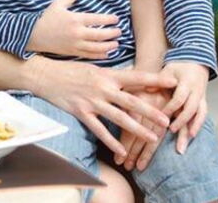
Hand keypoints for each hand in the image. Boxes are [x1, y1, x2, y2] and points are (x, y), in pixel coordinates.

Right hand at [27, 0, 121, 58]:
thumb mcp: (57, 5)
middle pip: (100, 34)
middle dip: (112, 33)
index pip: (97, 19)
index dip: (109, 19)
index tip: (116, 19)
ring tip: (116, 43)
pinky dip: (100, 55)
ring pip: (97, 47)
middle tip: (119, 31)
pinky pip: (89, 55)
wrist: (33, 35)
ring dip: (109, 46)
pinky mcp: (72, 52)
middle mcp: (77, 33)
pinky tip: (107, 54)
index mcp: (75, 19)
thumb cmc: (45, 19)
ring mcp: (75, 44)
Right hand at [28, 58, 175, 157]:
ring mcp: (92, 101)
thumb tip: (133, 75)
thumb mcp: (94, 67)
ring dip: (137, 129)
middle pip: (132, 101)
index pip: (135, 77)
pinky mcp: (80, 112)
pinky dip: (111, 140)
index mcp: (107, 74)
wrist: (44, 74)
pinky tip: (122, 150)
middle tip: (168, 121)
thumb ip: (113, 74)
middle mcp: (102, 88)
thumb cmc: (70, 69)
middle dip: (151, 112)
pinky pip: (99, 129)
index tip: (172, 83)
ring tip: (153, 138)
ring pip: (119, 117)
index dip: (154, 80)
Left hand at [159, 62, 209, 152]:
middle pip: (191, 109)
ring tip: (185, 142)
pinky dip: (197, 125)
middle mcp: (196, 92)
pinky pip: (202, 115)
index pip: (179, 98)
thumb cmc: (177, 67)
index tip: (162, 116)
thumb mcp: (167, 70)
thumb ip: (158, 80)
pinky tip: (191, 137)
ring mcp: (201, 98)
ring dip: (193, 128)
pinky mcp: (202, 103)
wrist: (196, 63)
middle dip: (182, 121)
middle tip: (172, 130)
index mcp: (187, 83)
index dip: (171, 108)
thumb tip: (147, 89)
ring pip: (199, 115)